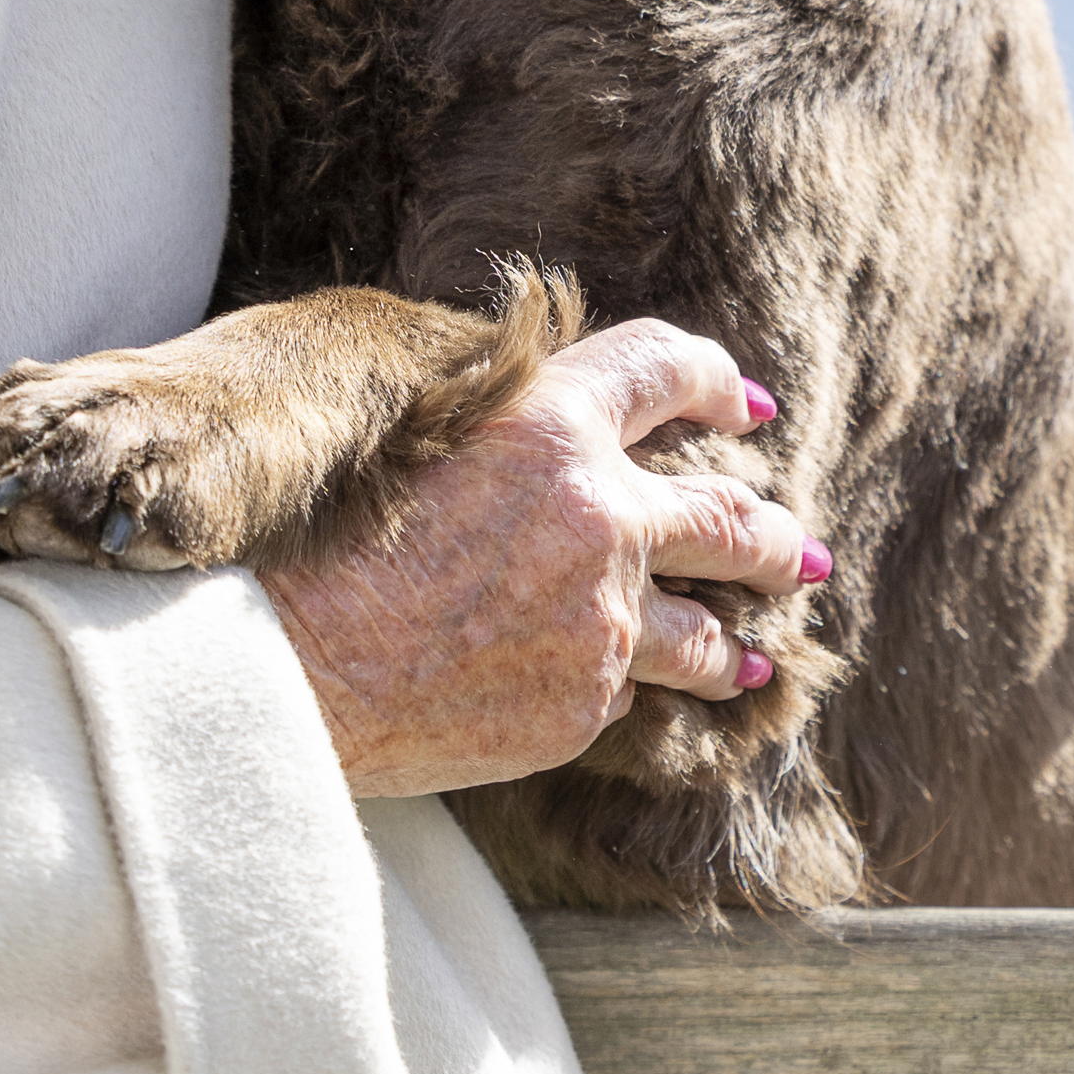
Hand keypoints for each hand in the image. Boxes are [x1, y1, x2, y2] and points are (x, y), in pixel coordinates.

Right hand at [258, 319, 811, 799]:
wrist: (277, 664)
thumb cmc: (308, 537)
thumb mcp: (408, 431)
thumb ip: (494, 421)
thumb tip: (540, 424)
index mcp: (549, 422)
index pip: (665, 368)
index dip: (714, 380)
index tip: (744, 406)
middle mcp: (598, 515)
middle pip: (728, 516)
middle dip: (770, 533)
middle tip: (795, 547)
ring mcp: (600, 619)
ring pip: (708, 629)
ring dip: (736, 635)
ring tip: (752, 650)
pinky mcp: (580, 705)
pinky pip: (631, 693)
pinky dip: (640, 686)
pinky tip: (653, 695)